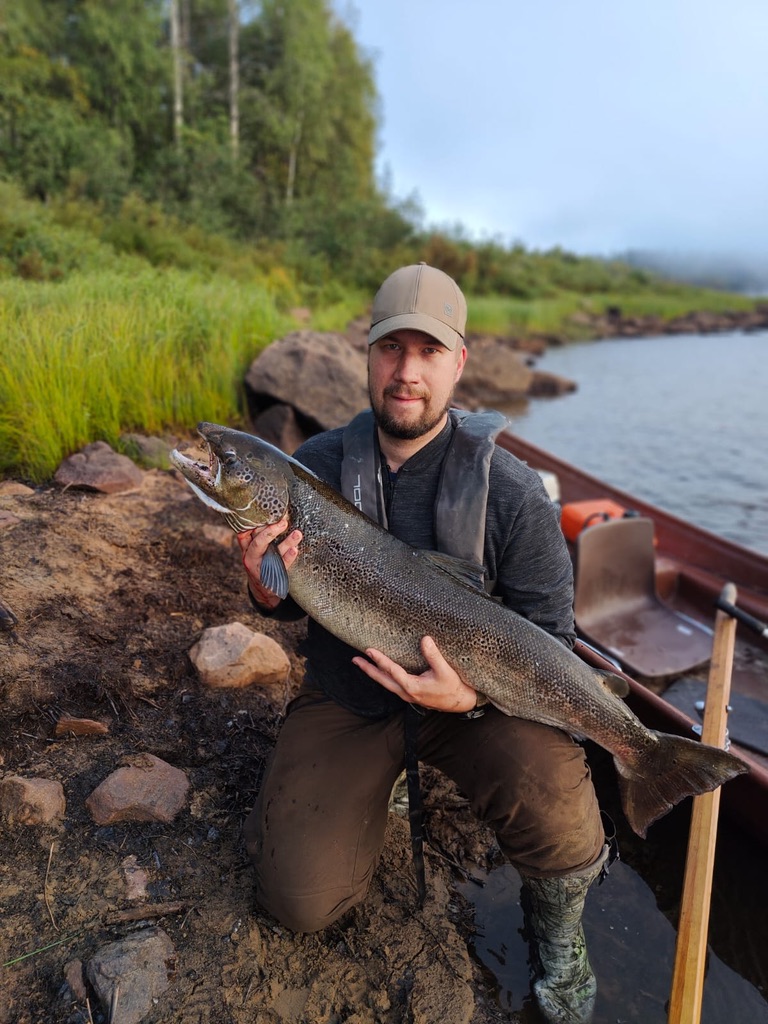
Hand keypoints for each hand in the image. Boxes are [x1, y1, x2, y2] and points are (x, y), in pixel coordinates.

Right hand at [236, 518, 301, 609]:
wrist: (264, 588)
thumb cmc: (261, 562)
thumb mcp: (255, 549)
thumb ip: (259, 535)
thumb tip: (273, 513)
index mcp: (246, 548)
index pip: (243, 534)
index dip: (251, 524)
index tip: (263, 513)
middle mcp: (251, 557)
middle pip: (258, 543)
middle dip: (270, 531)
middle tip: (283, 522)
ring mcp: (260, 568)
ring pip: (273, 554)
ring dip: (286, 542)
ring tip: (298, 533)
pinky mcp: (271, 577)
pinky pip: (281, 566)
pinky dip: (288, 557)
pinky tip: (295, 549)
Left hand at [352, 635, 477, 712]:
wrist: (460, 702)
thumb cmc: (453, 687)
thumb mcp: (445, 671)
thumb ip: (434, 655)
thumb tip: (425, 639)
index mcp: (412, 687)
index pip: (392, 671)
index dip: (379, 660)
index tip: (369, 650)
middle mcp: (406, 692)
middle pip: (382, 680)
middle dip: (368, 669)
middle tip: (355, 659)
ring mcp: (407, 695)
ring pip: (386, 683)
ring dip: (373, 673)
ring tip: (362, 663)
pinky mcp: (410, 694)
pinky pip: (392, 684)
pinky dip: (383, 677)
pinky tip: (380, 671)